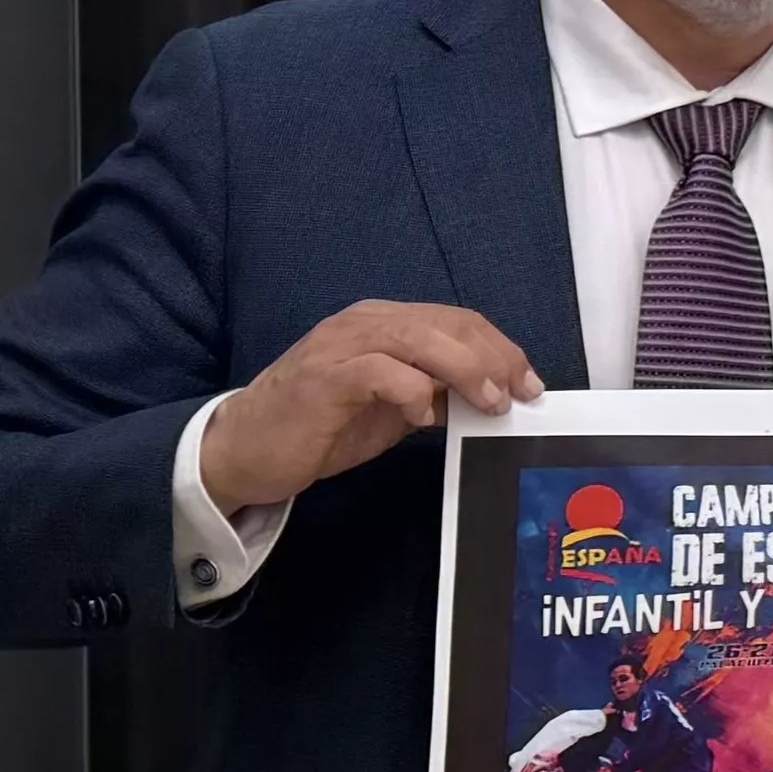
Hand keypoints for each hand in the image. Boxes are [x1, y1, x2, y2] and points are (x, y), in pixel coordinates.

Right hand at [193, 302, 540, 516]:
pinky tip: (423, 419)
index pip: (457, 321)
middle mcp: (364, 323)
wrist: (243, 450)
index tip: (529, 382)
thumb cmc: (319, 427)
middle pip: (448, 324)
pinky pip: (382, 371)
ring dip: (465, 370)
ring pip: (420, 338)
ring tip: (489, 402)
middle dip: (494, 357)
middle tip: (520, 393)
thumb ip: (433, 393)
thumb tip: (487, 396)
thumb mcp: (390, 408)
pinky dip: (412, 392)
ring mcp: (341, 346)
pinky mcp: (323, 377)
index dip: (500, 348)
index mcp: (384, 323)